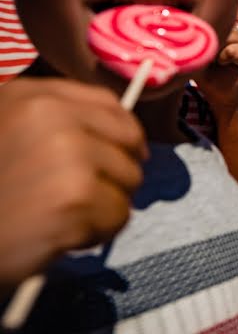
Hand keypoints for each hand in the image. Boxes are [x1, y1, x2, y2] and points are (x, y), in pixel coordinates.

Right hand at [0, 78, 146, 290]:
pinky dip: (95, 233)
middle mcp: (51, 117)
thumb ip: (58, 129)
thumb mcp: (10, 139)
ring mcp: (67, 154)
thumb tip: (130, 140)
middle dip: (115, 174)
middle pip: (128, 142)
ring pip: (128, 181)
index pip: (108, 104)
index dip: (122, 134)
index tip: (124, 154)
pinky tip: (57, 236)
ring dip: (103, 206)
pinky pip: (118, 215)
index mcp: (31, 97)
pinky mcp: (76, 196)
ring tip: (57, 217)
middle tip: (81, 198)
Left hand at [194, 26, 237, 110]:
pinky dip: (232, 54)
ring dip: (222, 46)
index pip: (216, 16)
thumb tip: (191, 28)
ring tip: (214, 58)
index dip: (208, 24)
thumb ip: (194, 40)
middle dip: (215, 36)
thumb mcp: (193, 54)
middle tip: (206, 50)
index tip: (199, 38)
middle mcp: (231, 33)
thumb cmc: (203, 72)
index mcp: (218, 29)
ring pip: (234, 35)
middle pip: (225, 24)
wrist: (217, 92)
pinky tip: (222, 62)